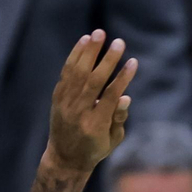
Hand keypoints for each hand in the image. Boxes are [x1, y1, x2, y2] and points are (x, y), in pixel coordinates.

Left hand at [44, 30, 138, 172]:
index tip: (133, 61)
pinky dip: (74, 56)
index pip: (111, 96)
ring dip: (89, 51)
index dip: (123, 78)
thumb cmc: (95, 148)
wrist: (65, 158)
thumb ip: (119, 118)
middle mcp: (79, 113)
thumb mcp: (113, 140)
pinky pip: (66, 73)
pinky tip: (84, 41)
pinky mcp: (58, 98)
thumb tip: (126, 97)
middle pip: (93, 81)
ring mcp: (65, 104)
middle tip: (119, 42)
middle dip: (107, 60)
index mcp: (96, 125)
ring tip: (99, 33)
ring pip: (77, 73)